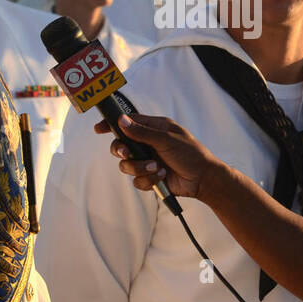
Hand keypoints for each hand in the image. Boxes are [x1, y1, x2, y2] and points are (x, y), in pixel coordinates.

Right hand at [99, 113, 224, 201]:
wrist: (203, 179)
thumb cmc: (191, 154)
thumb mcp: (167, 139)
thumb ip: (142, 132)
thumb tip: (122, 121)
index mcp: (154, 128)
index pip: (128, 123)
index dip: (112, 125)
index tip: (98, 129)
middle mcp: (148, 144)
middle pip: (121, 146)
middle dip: (122, 151)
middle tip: (128, 154)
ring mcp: (148, 160)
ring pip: (127, 166)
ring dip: (140, 168)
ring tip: (156, 167)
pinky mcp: (150, 177)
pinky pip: (137, 180)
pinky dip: (148, 180)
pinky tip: (161, 177)